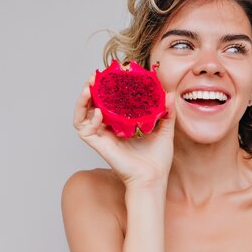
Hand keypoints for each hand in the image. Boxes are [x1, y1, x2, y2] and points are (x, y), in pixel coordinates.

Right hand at [73, 73, 175, 188]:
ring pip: (81, 115)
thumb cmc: (158, 159)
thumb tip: (170, 94)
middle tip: (94, 76)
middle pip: (92, 105)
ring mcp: (102, 137)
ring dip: (82, 100)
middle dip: (90, 89)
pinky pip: (85, 130)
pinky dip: (89, 119)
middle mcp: (109, 129)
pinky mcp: (99, 145)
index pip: (109, 102)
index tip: (111, 74)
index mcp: (122, 124)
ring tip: (88, 87)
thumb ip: (167, 113)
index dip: (106, 88)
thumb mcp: (165, 130)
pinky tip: (99, 111)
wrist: (153, 178)